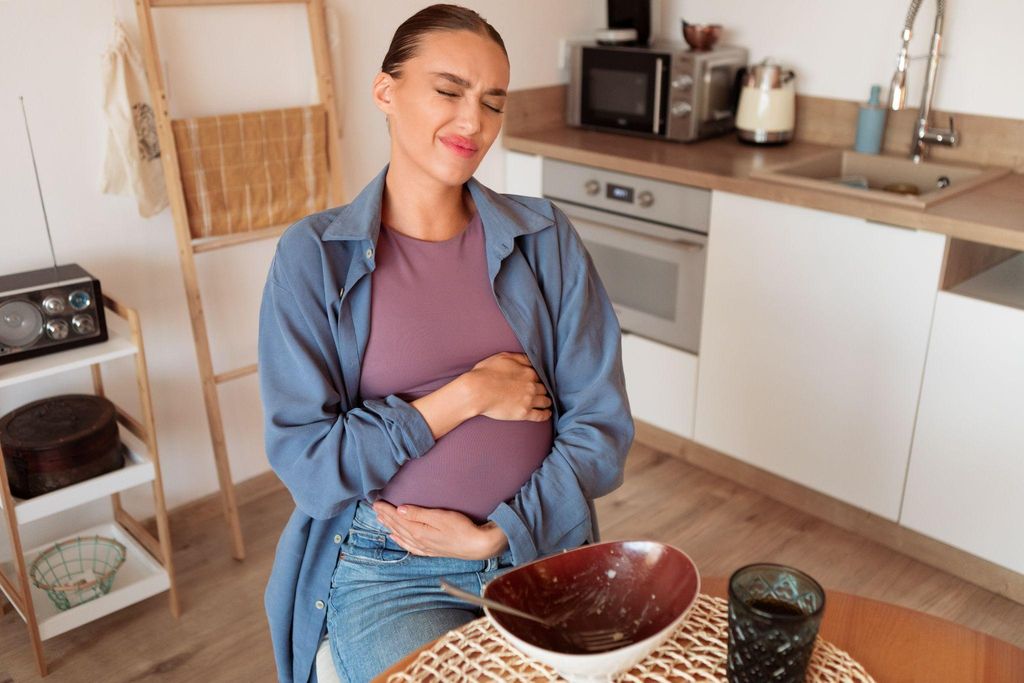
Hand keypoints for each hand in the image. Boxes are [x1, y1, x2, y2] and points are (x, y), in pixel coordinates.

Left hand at [372, 501, 508, 559]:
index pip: (398, 518)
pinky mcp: (431, 550)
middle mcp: (419, 540)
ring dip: (390, 527)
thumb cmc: (462, 528)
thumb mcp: (441, 517)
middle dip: (385, 517)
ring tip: (381, 520)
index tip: (376, 502)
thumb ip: (419, 514)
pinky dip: (400, 541)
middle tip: (375, 508)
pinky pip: (410, 546)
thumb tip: (400, 509)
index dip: (387, 510)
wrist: (478, 546)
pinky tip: (396, 538)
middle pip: (398, 527)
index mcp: (419, 531)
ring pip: (402, 536)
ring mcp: (425, 547)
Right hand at [465, 352, 551, 421]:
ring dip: (547, 401)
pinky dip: (546, 414)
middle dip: (543, 390)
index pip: (540, 375)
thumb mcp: (503, 357)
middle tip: (543, 392)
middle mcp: (531, 386)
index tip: (537, 381)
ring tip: (547, 403)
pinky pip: (541, 415)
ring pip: (545, 401)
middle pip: (544, 388)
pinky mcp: (524, 413)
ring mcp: (529, 400)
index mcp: (528, 372)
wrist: (477, 391)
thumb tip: (531, 359)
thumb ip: (520, 358)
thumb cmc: (485, 373)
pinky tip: (547, 413)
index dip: (538, 378)